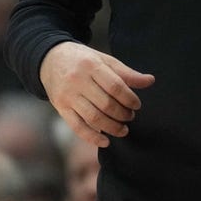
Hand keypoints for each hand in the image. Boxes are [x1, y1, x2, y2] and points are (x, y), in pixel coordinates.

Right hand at [40, 42, 154, 147]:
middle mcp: (78, 81)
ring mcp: (68, 96)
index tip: (137, 105)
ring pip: (93, 118)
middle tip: (130, 117)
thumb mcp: (104, 60)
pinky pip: (77, 127)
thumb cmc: (83, 60)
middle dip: (122, 114)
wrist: (50, 59)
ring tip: (123, 129)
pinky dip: (92, 138)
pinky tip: (105, 141)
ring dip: (111, 127)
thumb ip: (126, 73)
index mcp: (91, 65)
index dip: (129, 98)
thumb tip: (150, 81)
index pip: (115, 86)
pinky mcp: (60, 108)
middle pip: (105, 104)